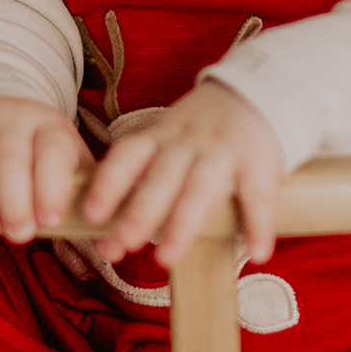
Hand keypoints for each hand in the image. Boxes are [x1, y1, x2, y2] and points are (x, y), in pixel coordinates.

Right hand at [0, 97, 90, 245]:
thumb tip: (107, 247)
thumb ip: (82, 200)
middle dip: (14, 200)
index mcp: (50, 127)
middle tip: (17, 235)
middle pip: (10, 158)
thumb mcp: (66, 165)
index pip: (52, 152)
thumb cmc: (38, 156)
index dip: (51, 187)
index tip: (50, 221)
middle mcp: (12, 117)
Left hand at [81, 79, 283, 268]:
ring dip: (182, 224)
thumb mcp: (166, 141)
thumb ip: (141, 181)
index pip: (127, 157)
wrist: (255, 93)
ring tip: (166, 258)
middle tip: (123, 241)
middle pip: (161, 177)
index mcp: (159, 137)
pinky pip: (258, 197)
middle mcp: (187, 144)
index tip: (91, 215)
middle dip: (140, 210)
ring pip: (200, 190)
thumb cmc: (199, 134)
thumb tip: (108, 240)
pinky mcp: (259, 164)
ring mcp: (223, 153)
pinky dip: (258, 225)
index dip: (107, 184)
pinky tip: (256, 254)